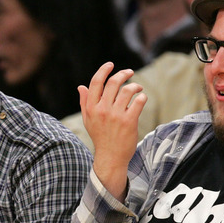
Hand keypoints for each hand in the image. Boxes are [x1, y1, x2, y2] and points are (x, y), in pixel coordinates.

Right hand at [78, 62, 145, 200]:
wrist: (110, 157)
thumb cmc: (100, 137)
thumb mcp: (88, 120)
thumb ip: (85, 102)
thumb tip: (81, 86)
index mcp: (92, 108)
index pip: (96, 82)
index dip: (104, 70)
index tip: (111, 65)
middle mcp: (103, 110)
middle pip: (113, 83)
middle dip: (123, 74)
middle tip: (130, 72)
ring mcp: (116, 116)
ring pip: (128, 90)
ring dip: (135, 86)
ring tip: (138, 88)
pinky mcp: (129, 122)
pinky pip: (138, 102)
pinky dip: (142, 98)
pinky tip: (142, 99)